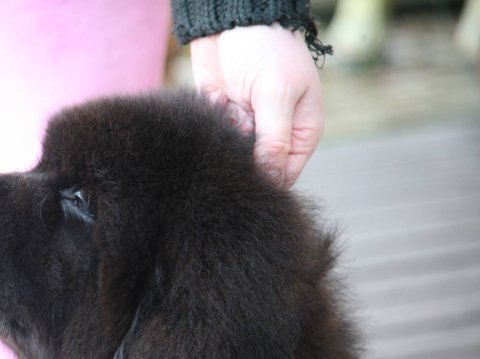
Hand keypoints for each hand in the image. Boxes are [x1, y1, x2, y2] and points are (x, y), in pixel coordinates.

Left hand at [190, 23, 323, 187]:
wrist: (229, 20)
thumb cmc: (265, 49)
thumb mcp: (276, 93)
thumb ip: (275, 139)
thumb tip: (272, 179)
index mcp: (301, 131)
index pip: (285, 173)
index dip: (267, 177)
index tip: (250, 165)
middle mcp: (274, 133)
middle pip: (256, 167)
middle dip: (243, 152)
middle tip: (242, 122)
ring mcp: (247, 126)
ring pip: (233, 153)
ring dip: (228, 134)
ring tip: (234, 102)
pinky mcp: (223, 118)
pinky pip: (215, 136)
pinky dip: (214, 119)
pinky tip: (220, 95)